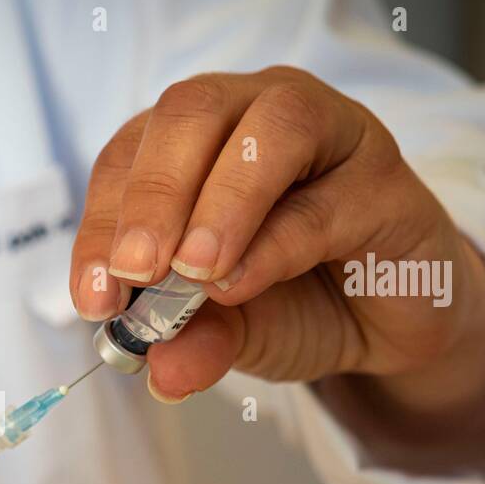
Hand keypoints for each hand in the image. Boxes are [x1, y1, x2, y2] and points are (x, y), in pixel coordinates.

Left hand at [71, 66, 484, 435]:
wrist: (383, 323)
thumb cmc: (290, 299)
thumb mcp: (224, 328)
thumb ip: (191, 340)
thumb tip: (159, 371)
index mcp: (195, 137)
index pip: (128, 156)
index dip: (101, 223)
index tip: (95, 298)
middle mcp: (258, 113)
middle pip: (193, 112)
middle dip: (153, 194)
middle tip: (136, 268)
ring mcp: (332, 135)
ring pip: (272, 129)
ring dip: (222, 203)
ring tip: (195, 272)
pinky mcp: (388, 181)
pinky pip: (328, 199)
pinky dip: (276, 244)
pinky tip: (242, 284)